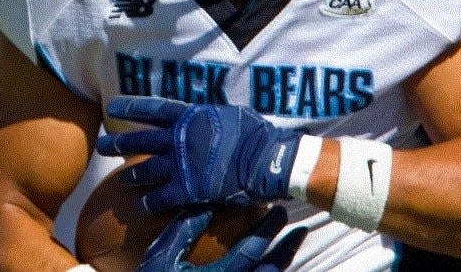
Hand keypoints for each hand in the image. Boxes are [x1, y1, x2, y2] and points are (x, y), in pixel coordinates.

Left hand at [97, 97, 302, 209]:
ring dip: (132, 174)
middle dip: (119, 143)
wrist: (267, 159)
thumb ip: (211, 115)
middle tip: (102, 145)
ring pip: (146, 169)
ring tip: (121, 179)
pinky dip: (149, 202)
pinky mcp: (188, 188)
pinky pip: (161, 197)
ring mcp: (182, 164)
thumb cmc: (254, 133)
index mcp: (191, 116)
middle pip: (141, 140)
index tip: (113, 106)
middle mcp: (180, 138)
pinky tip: (143, 206)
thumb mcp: (231, 114)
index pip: (154, 109)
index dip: (132, 107)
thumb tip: (206, 113)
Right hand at [137, 205, 306, 270]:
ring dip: (284, 262)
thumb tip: (207, 199)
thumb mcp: (161, 256)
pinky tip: (277, 262)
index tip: (279, 211)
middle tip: (299, 227)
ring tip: (296, 241)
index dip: (267, 231)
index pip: (250, 253)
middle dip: (285, 248)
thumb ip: (185, 229)